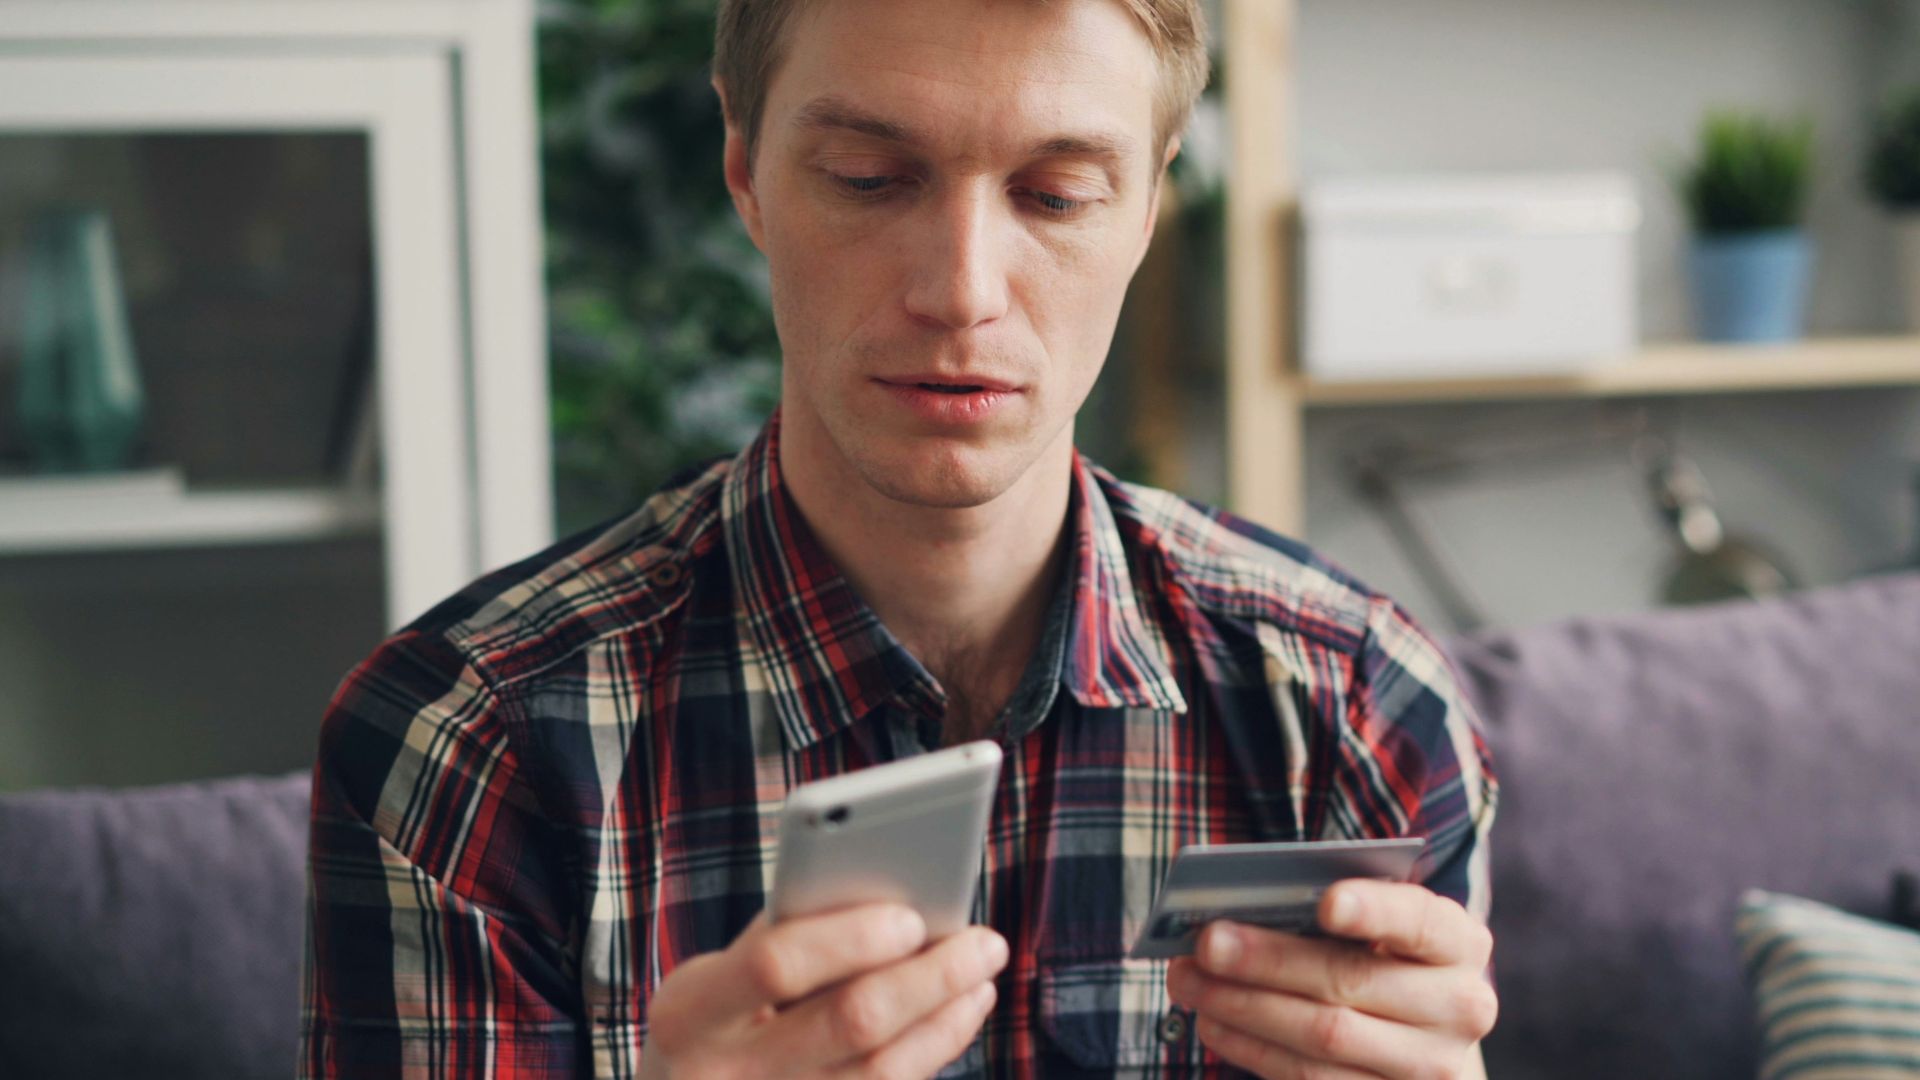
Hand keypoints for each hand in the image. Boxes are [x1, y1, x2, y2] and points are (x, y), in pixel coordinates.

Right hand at [637, 903, 1005, 1079]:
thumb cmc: (711, 1021)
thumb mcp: (715, 979)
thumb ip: (784, 937)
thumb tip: (893, 898)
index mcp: (689, 1011)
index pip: (775, 964)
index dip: (848, 938)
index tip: (912, 916)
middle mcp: (723, 1075)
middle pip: (849, 1023)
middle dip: (929, 977)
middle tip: (985, 943)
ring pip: (881, 1072)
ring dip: (945, 1019)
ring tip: (980, 977)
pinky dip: (930, 1053)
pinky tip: (955, 1018)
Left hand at [1165, 880, 1496, 1078]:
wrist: (1419, 1028)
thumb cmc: (1381, 954)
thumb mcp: (1376, 922)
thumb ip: (1330, 908)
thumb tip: (1240, 914)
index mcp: (1459, 943)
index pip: (1418, 921)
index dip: (1373, 911)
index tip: (1325, 901)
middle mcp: (1459, 1007)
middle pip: (1350, 982)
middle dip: (1267, 961)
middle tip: (1205, 942)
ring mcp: (1430, 1066)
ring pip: (1323, 1037)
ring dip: (1243, 1007)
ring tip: (1188, 981)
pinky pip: (1310, 1079)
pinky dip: (1252, 1047)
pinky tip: (1212, 1022)